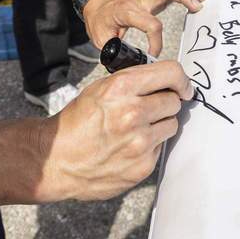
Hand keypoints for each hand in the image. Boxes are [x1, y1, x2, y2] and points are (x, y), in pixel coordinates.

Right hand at [42, 59, 192, 200]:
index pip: (171, 73)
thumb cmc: (77, 123)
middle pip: (174, 100)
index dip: (180, 79)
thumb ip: (133, 82)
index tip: (182, 85)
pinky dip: (150, 146)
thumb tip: (165, 81)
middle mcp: (133, 113)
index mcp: (122, 88)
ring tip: (136, 129)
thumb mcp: (101, 89)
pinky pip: (161, 147)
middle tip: (147, 109)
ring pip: (172, 124)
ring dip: (159, 124)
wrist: (57, 159)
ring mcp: (140, 142)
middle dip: (163, 102)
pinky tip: (129, 146)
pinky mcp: (143, 165)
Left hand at [82, 0, 208, 55]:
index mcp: (127, 12)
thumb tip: (129, 66)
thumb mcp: (100, 39)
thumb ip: (115, 51)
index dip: (155, 42)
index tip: (153, 56)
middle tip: (197, 6)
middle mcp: (139, 0)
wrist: (95, 3)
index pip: (150, 24)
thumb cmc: (99, 21)